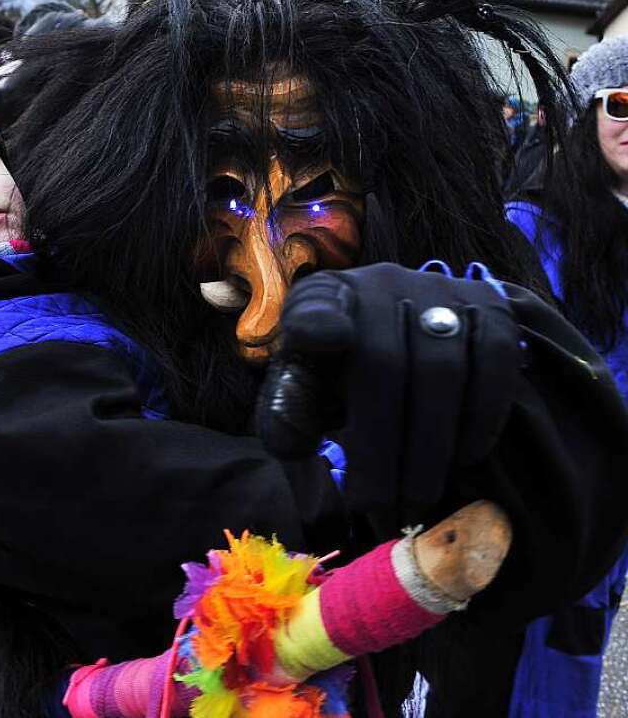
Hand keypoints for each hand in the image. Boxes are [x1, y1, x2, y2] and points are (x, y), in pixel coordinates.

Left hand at [257, 263, 521, 525]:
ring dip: (432, 443)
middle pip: (384, 363)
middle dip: (385, 445)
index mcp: (319, 301)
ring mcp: (439, 288)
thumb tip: (306, 475)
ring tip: (419, 497)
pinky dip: (481, 415)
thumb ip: (292, 428)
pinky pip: (494, 361)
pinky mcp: (490, 306)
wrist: (399, 344)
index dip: (318, 320)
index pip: (315, 305)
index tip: (322, 337)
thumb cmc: (338, 383)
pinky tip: (463, 457)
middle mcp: (379, 282)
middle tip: (384, 505)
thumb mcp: (302, 399)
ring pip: (442, 367)